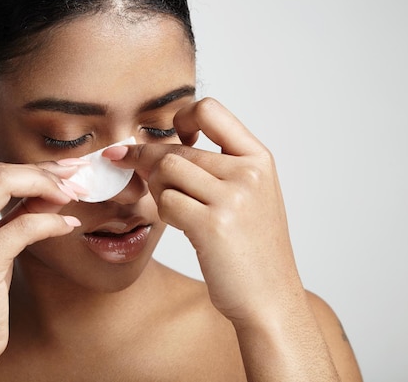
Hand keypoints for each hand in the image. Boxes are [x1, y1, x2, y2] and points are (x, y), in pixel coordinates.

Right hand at [0, 161, 82, 372]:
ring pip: (5, 182)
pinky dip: (51, 221)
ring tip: (74, 196)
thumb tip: (48, 190)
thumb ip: (9, 217)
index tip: (64, 174)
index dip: (34, 170)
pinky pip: (24, 224)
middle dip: (44, 171)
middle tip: (76, 180)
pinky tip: (69, 225)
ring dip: (48, 186)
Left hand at [104, 98, 303, 323]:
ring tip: (175, 207)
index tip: (176, 137)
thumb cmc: (252, 247)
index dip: (182, 118)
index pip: (209, 110)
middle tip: (137, 173)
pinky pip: (165, 202)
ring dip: (157, 189)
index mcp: (259, 159)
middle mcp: (248, 173)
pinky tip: (182, 225)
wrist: (269, 297)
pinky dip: (164, 214)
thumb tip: (158, 145)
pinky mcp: (211, 225)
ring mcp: (232, 198)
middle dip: (148, 162)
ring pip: (165, 171)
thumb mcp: (250, 195)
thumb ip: (218, 165)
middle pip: (176, 149)